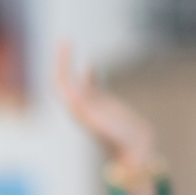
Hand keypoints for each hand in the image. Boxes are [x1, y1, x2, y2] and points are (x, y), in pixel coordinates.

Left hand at [55, 41, 158, 171]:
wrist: (135, 154)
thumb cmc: (121, 142)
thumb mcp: (104, 126)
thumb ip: (89, 112)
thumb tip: (73, 94)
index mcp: (78, 111)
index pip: (61, 84)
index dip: (60, 65)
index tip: (66, 47)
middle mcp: (82, 107)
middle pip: (65, 80)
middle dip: (62, 61)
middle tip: (65, 41)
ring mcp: (93, 106)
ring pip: (76, 82)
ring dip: (71, 65)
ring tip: (69, 47)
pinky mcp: (105, 107)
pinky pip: (93, 87)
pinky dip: (90, 75)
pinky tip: (92, 66)